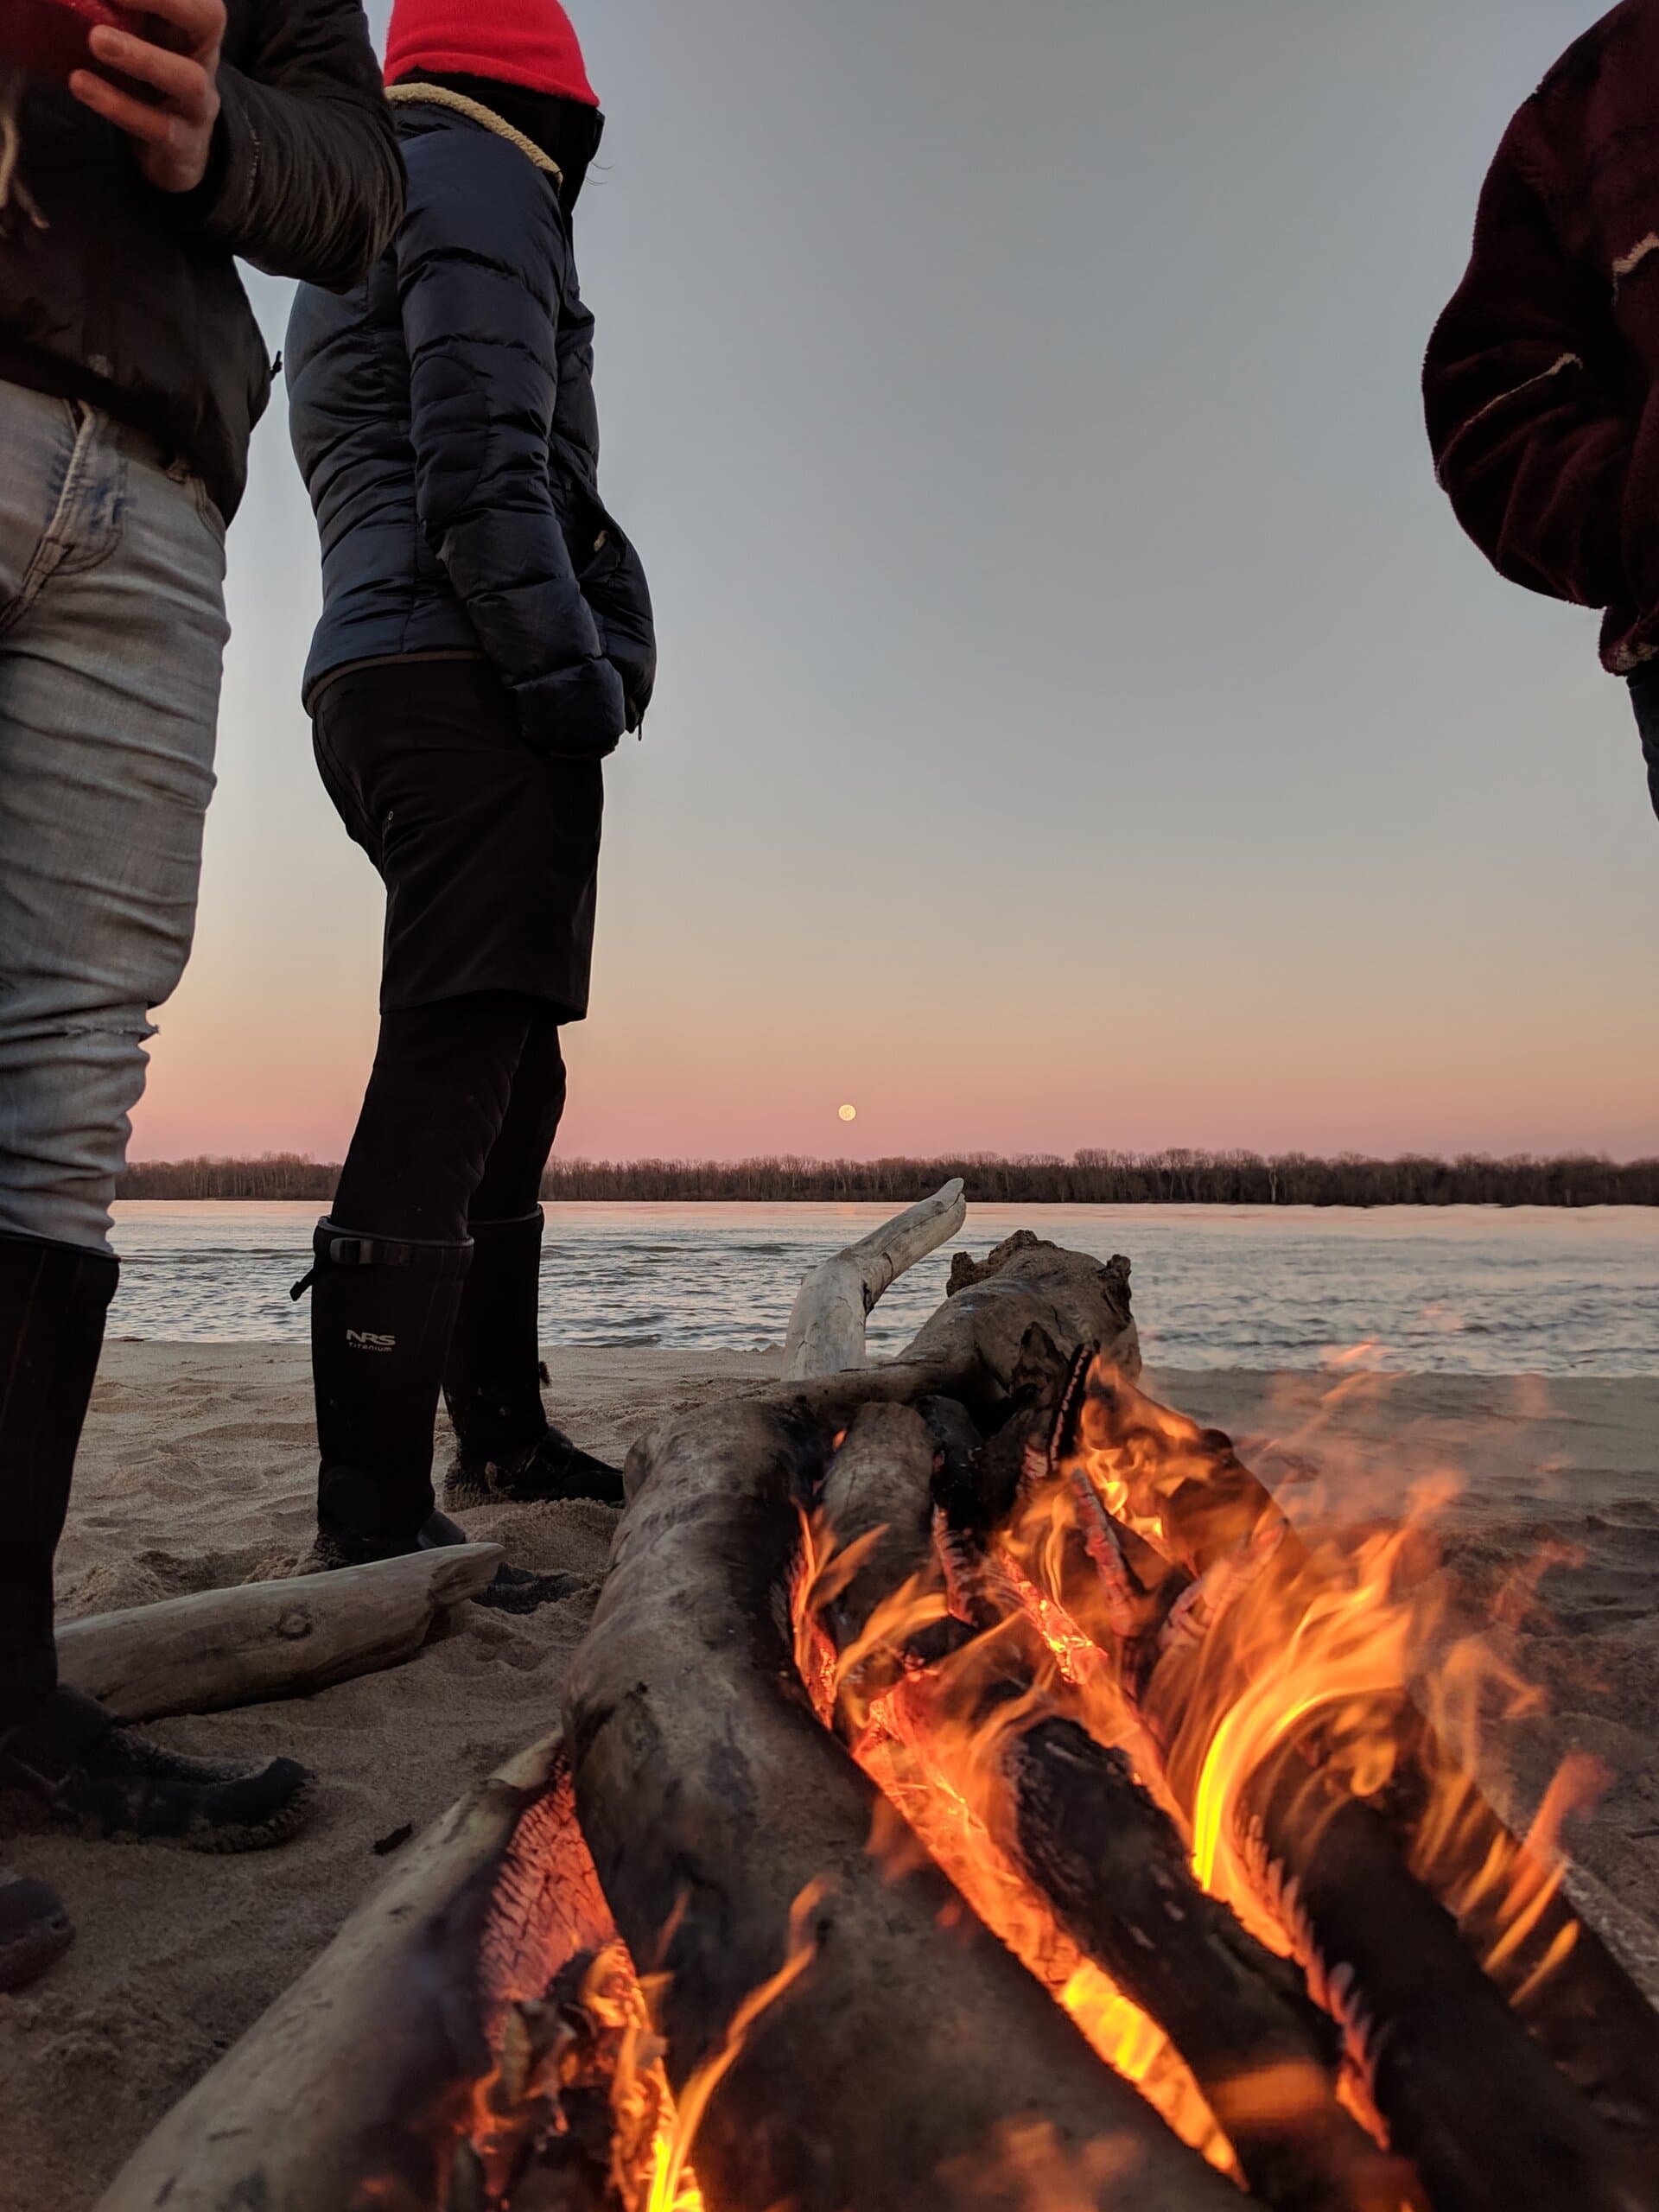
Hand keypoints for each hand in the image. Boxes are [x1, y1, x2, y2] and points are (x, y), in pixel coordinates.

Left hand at [69, 0, 227, 195]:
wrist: (173, 153)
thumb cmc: (149, 84)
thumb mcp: (140, 40)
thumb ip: (122, 14)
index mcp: (195, 29)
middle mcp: (205, 61)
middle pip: (209, 20)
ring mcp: (200, 106)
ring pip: (188, 79)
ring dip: (143, 57)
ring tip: (96, 41)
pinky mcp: (184, 146)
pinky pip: (158, 127)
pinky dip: (118, 104)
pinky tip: (81, 83)